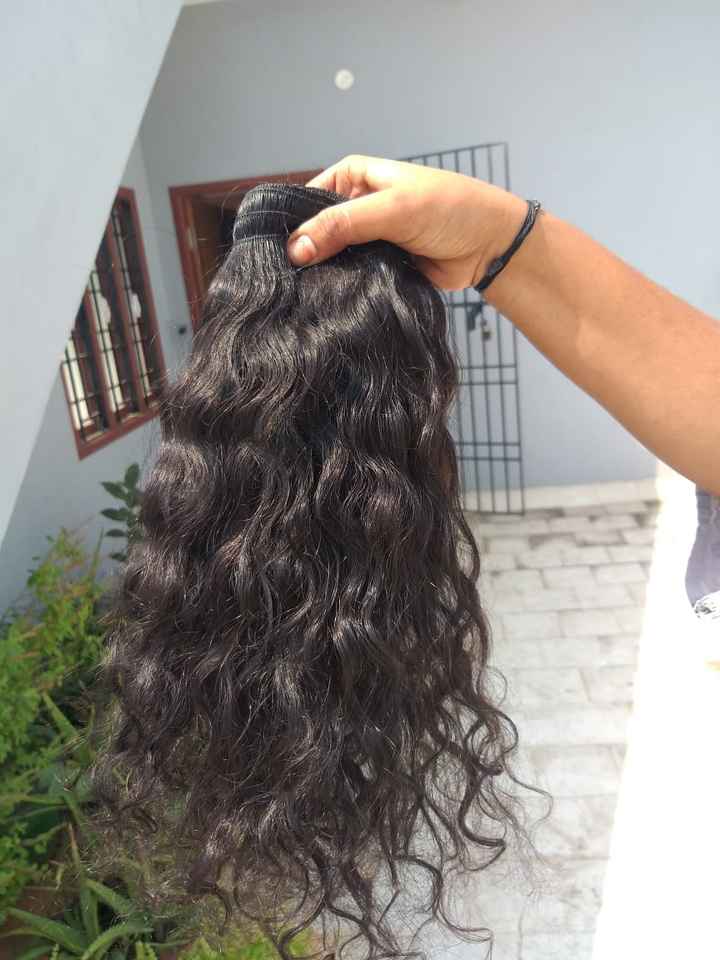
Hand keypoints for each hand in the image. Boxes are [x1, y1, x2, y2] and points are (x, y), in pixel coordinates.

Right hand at [286, 154, 527, 290]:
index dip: (294, 223)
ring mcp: (368, 239)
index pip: (309, 198)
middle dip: (308, 253)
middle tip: (287, 279)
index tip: (277, 251)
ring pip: (333, 258)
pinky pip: (353, 278)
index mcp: (354, 177)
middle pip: (318, 231)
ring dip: (326, 274)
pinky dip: (345, 288)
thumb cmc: (448, 210)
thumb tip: (296, 248)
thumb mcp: (392, 209)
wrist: (489, 246)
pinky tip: (331, 301)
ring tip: (305, 294)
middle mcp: (357, 206)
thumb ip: (343, 225)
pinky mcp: (379, 267)